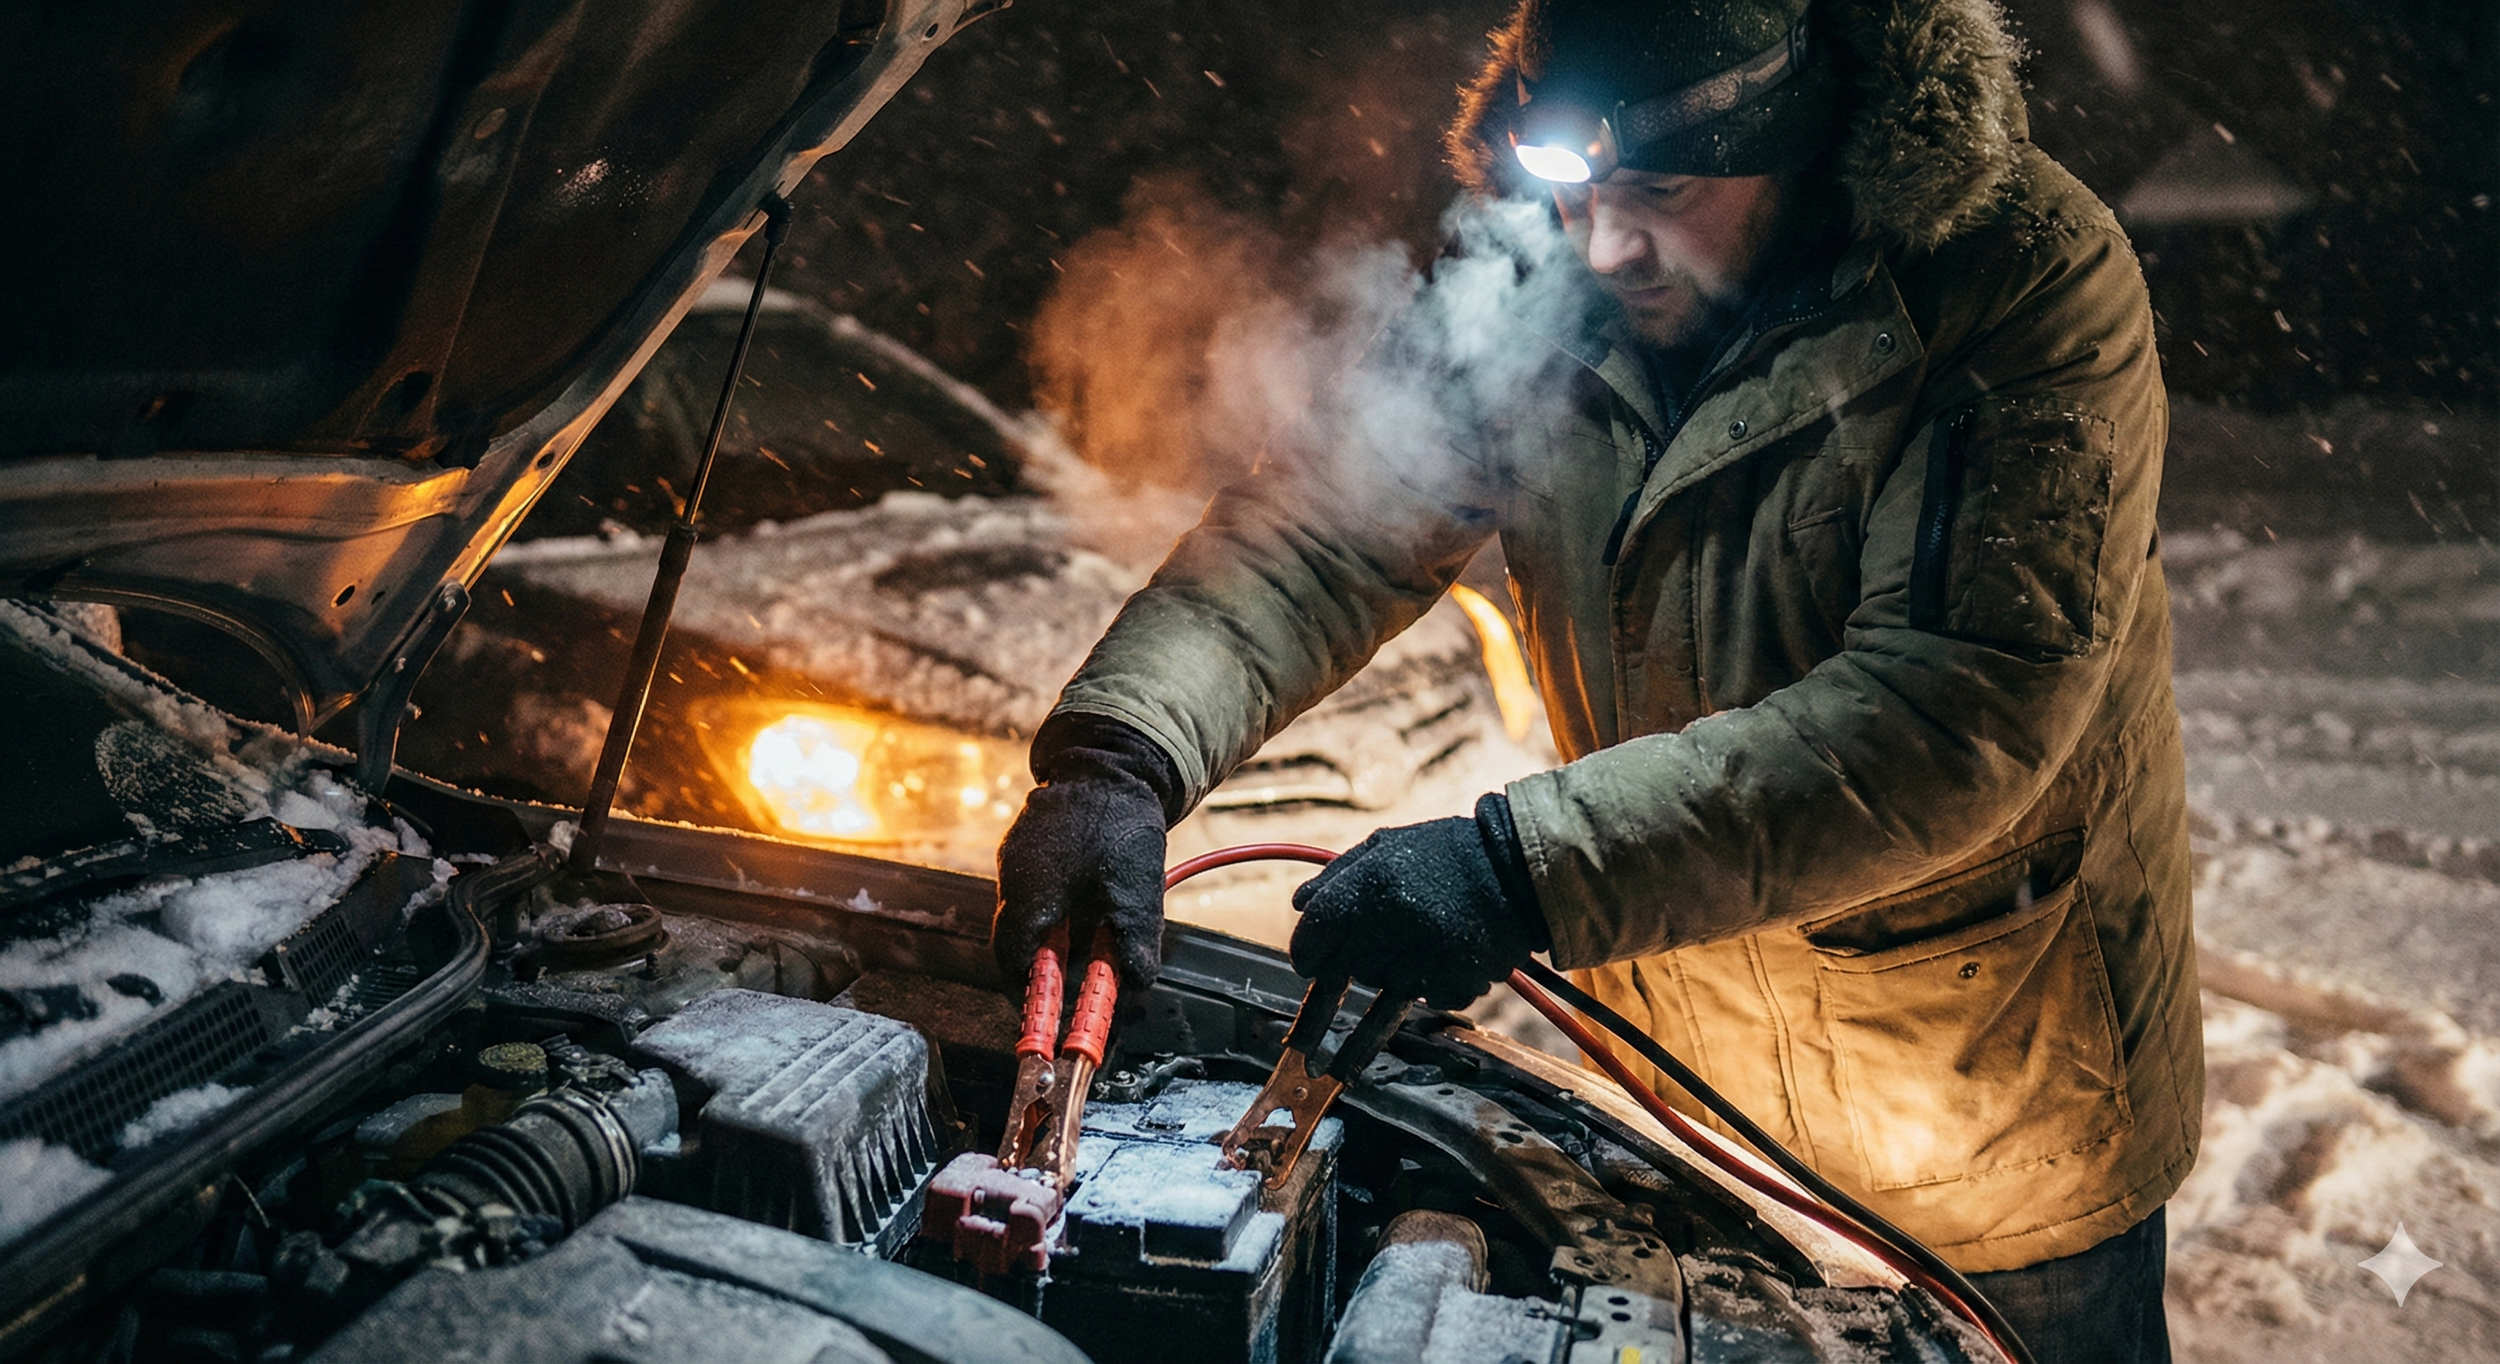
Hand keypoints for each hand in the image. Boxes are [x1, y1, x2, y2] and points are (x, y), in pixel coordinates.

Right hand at [993, 716, 1183, 993]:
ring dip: (1058, 934)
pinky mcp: (1028, 843)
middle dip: (1049, 966)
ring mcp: (1016, 857)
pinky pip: (1036, 888)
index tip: (1053, 1015)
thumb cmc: (1119, 825)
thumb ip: (1133, 945)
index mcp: (1028, 897)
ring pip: (1029, 914)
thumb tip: (1136, 984)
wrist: (1113, 760)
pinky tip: (1091, 898)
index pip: (1011, 965)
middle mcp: (1012, 879)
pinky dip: (1059, 905)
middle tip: (1082, 979)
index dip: (1031, 996)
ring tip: (1097, 932)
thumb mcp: (1135, 894)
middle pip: (1017, 943)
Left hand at [1289, 794, 1548, 1009]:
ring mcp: (1420, 964)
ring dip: (1391, 971)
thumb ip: (1338, 876)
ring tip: (1421, 938)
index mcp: (1364, 891)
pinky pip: (1426, 998)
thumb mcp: (1387, 846)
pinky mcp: (1451, 986)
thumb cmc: (1449, 852)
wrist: (1519, 869)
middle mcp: (1385, 932)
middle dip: (1349, 962)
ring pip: (1383, 986)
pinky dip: (1433, 983)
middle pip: (1344, 969)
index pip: (1311, 938)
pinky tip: (1449, 953)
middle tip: (1372, 946)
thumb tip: (1300, 905)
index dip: (1304, 953)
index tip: (1306, 964)